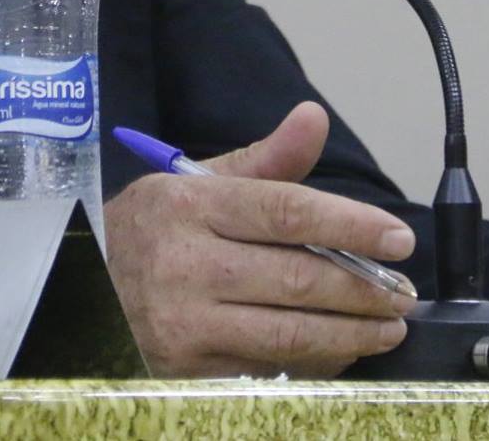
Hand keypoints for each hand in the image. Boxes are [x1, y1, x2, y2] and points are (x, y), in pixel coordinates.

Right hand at [103, 102, 420, 376]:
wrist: (85, 286)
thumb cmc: (153, 230)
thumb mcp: (196, 182)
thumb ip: (266, 160)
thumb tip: (313, 118)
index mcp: (188, 204)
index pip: (286, 213)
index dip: (351, 225)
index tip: (399, 237)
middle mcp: (183, 264)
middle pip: (297, 279)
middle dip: (364, 289)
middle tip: (403, 292)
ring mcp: (183, 323)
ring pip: (289, 334)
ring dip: (351, 334)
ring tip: (387, 327)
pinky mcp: (186, 370)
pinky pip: (267, 370)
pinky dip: (314, 363)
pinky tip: (341, 352)